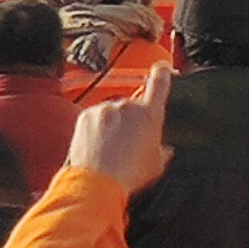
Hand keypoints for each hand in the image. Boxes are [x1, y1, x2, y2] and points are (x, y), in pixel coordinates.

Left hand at [68, 64, 175, 191]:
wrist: (97, 180)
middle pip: (132, 106)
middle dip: (131, 120)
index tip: (162, 67)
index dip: (162, 74)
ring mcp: (104, 109)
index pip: (159, 85)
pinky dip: (97, 128)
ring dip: (113, 125)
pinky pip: (95, 118)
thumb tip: (162, 148)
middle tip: (128, 143)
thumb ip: (161, 148)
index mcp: (149, 113)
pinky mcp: (86, 115)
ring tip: (111, 149)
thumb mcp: (157, 163)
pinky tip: (98, 146)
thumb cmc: (130, 174)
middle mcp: (126, 106)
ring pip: (112, 113)